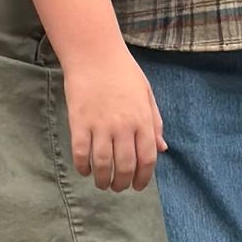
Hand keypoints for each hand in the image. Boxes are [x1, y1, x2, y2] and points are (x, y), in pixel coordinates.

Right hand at [63, 49, 165, 191]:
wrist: (95, 54)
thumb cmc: (123, 72)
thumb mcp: (147, 95)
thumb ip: (155, 123)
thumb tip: (162, 149)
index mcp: (143, 119)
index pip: (147, 159)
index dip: (143, 178)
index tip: (137, 186)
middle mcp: (124, 125)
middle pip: (125, 166)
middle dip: (122, 183)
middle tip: (118, 187)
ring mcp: (100, 125)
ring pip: (103, 164)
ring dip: (102, 180)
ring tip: (102, 184)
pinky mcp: (79, 122)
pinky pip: (81, 153)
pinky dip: (83, 167)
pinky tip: (85, 170)